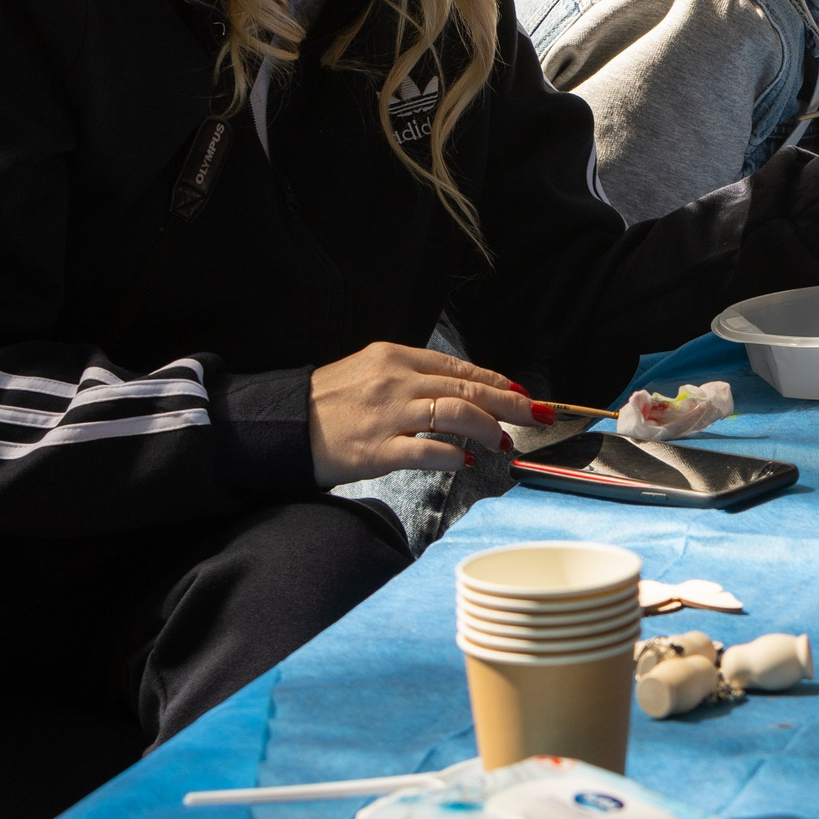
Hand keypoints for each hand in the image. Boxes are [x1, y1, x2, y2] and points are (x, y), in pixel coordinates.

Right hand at [306, 341, 536, 487]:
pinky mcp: (378, 449)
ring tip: (503, 440)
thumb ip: (413, 377)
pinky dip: (453, 456)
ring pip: (456, 415)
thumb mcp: (371, 371)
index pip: (460, 368)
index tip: (522, 392)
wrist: (282, 425)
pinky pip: (427, 451)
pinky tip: (465, 461)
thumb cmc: (329, 402)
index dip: (497, 381)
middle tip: (536, 415)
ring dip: (487, 428)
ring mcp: (388, 415)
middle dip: (509, 403)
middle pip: (468, 390)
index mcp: (396, 357)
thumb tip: (461, 392)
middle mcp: (397, 381)